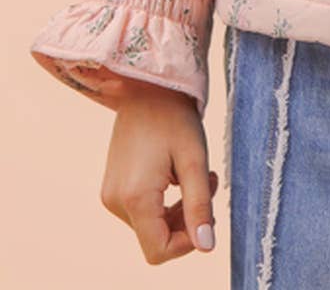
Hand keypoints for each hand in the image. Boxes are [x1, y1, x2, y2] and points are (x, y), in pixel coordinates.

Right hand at [100, 79, 218, 263]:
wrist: (148, 87)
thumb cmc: (175, 118)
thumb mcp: (195, 160)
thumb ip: (199, 206)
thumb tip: (206, 247)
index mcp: (135, 197)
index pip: (159, 251)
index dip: (187, 242)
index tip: (207, 214)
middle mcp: (115, 201)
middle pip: (155, 238)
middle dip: (186, 220)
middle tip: (209, 183)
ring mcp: (110, 194)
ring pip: (150, 225)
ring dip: (177, 209)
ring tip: (197, 175)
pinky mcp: (112, 186)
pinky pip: (141, 210)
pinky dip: (163, 201)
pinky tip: (177, 173)